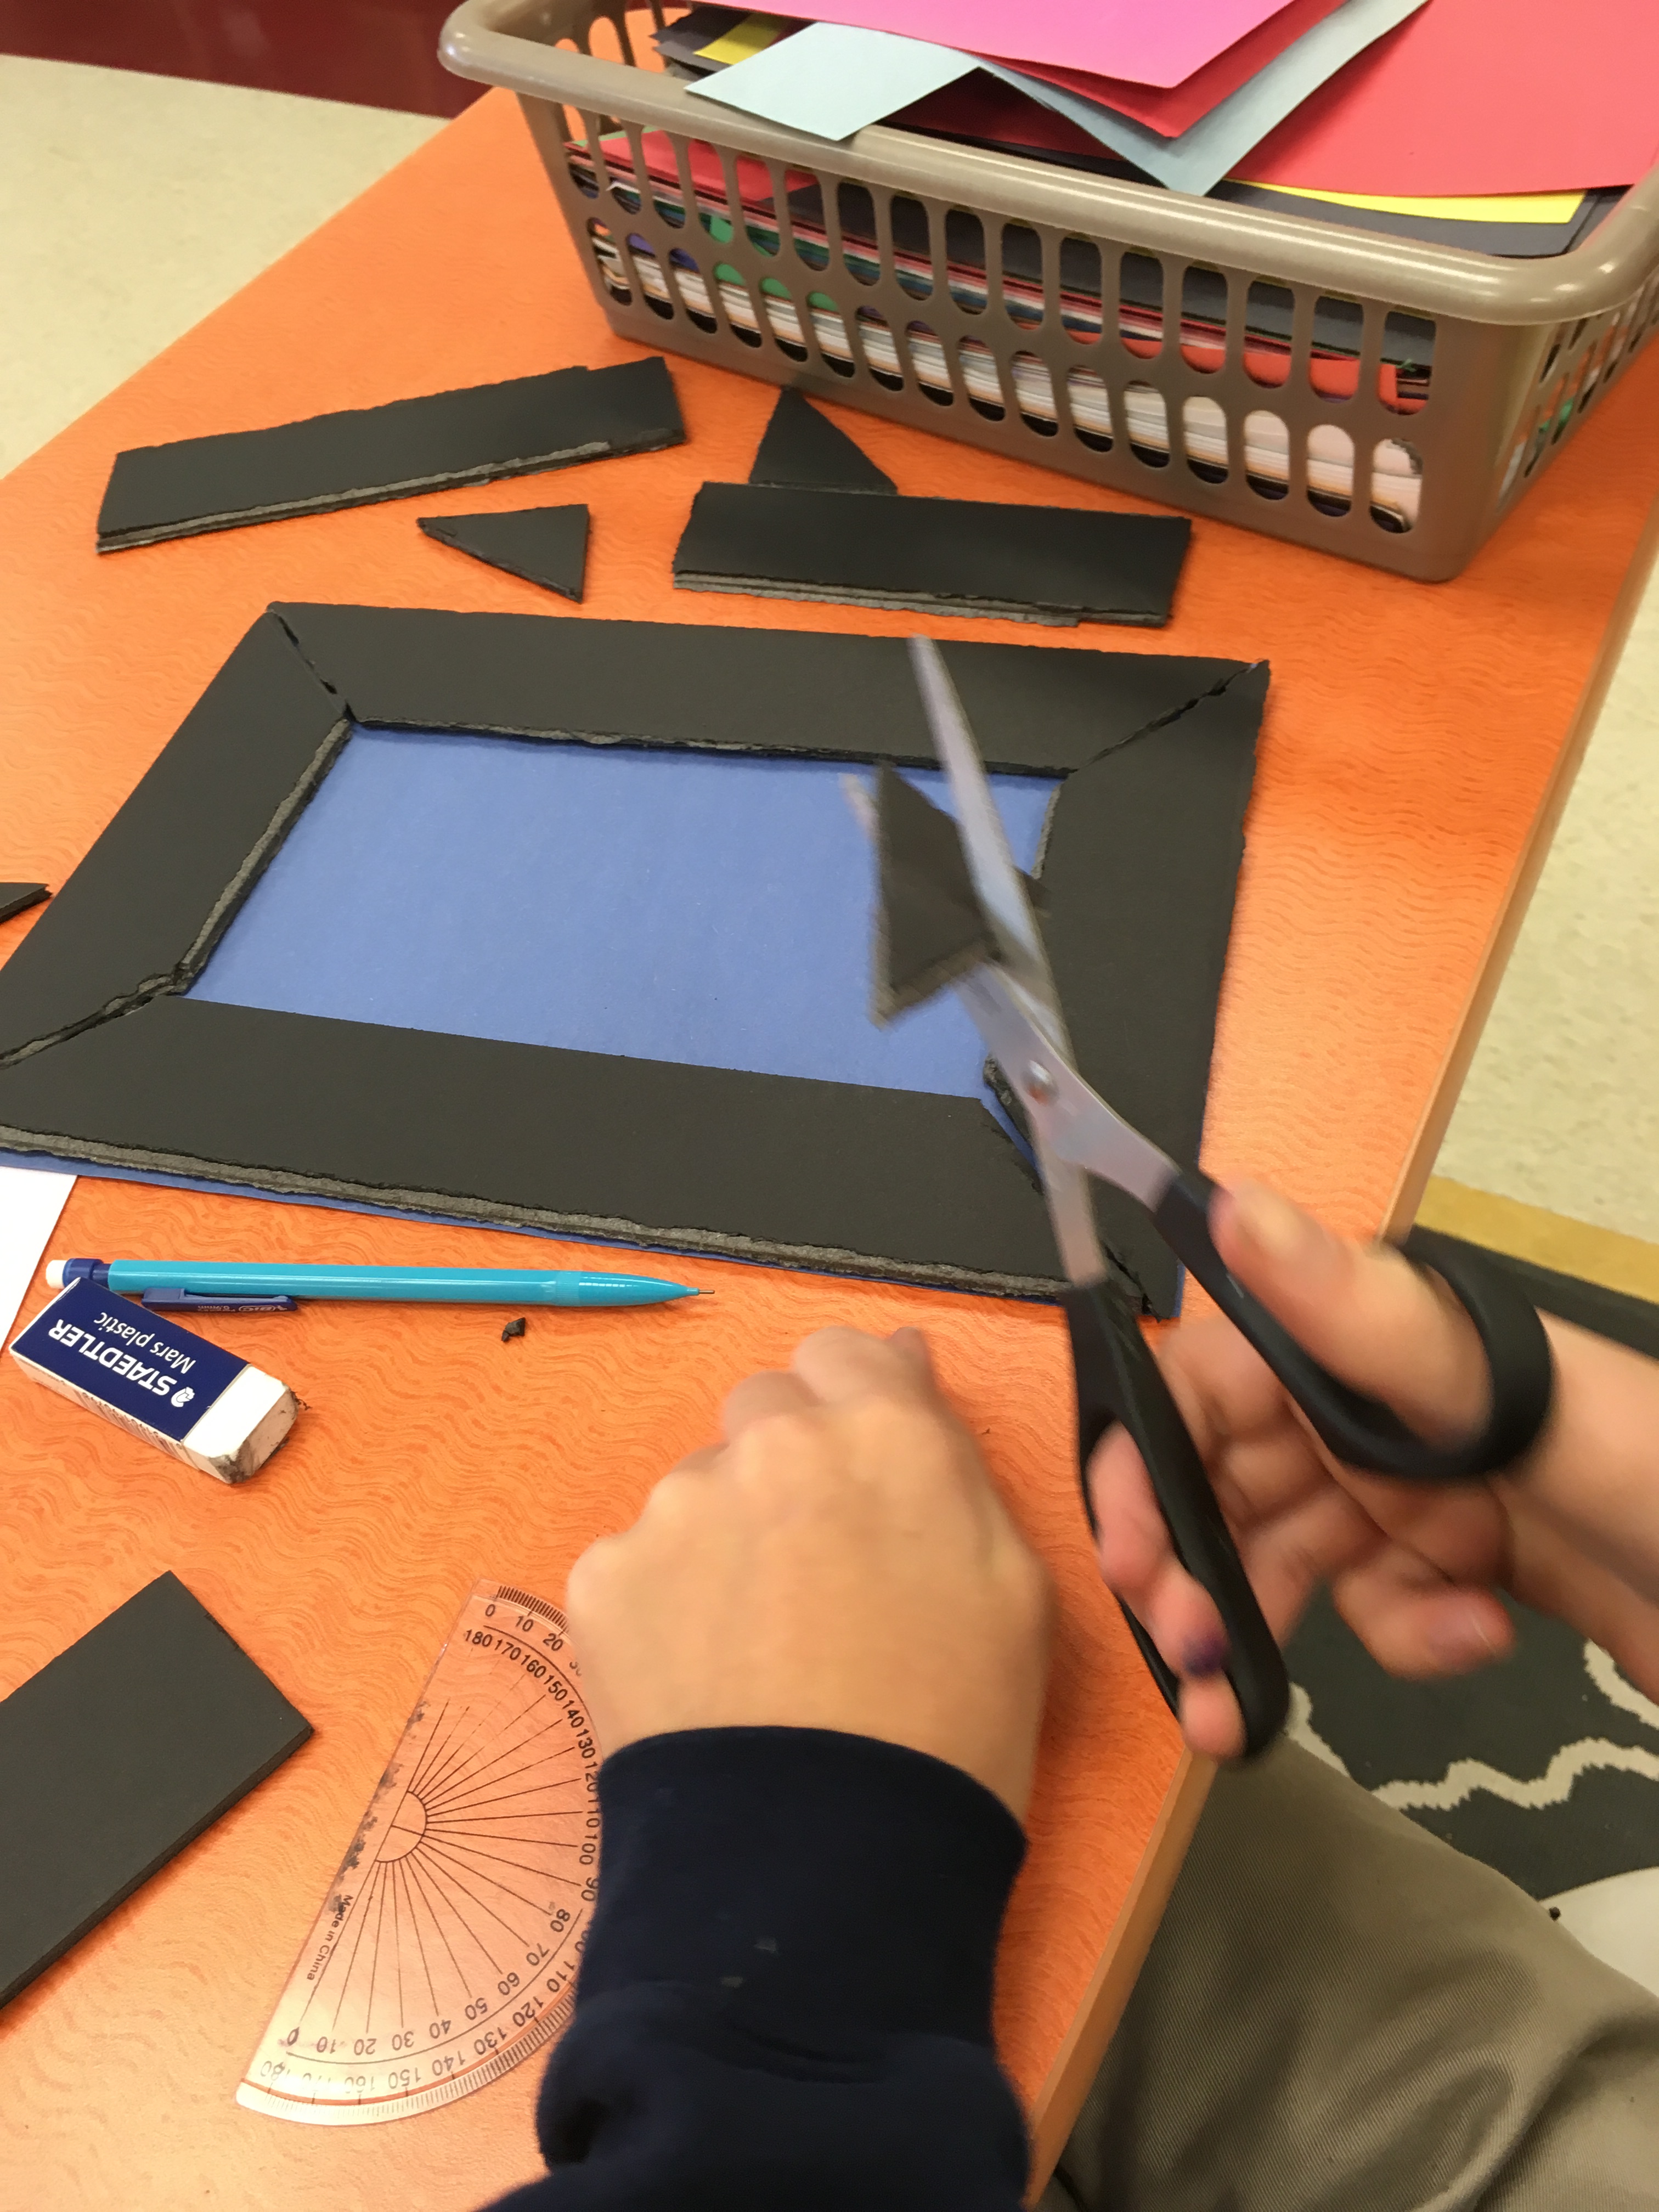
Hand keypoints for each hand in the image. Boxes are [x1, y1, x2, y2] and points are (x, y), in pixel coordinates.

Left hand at [566, 1326, 1053, 1818]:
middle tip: (814, 1572)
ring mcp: (678, 1508)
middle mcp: (774, 1444)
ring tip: (760, 1652)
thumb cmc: (949, 1735)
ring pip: (699, 1490)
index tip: (858, 1468)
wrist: (821, 1870)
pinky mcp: (605, 1577)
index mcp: (886, 1434)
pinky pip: (639, 1563)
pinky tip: (706, 1682)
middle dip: (786, 1466)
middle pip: (765, 1409)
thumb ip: (950, 1460)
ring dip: (725, 1540)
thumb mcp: (1015, 1589)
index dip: (851, 1405)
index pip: (844, 1352)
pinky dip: (666, 1609)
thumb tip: (902, 1363)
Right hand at [1090, 1181, 1658, 1759]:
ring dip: (1259, 1626)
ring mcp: (1423, 1488)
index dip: (1149, 1461)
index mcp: (1377, 1341)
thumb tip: (1239, 1210)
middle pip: (1232, 1482)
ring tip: (1238, 1708)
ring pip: (1289, 1556)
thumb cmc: (1655, 1474)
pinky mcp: (1463, 1566)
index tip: (1132, 1553)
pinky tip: (1470, 1634)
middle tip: (1185, 1650)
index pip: (1210, 1381)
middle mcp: (1385, 1406)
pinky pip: (1380, 1606)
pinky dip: (1408, 1637)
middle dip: (1193, 1568)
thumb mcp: (1508, 1390)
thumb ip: (1363, 1310)